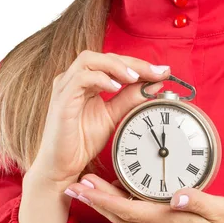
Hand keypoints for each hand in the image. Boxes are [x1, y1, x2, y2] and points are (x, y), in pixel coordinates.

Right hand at [28, 50, 170, 187]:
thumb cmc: (82, 140)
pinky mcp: (61, 100)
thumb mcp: (114, 116)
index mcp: (86, 80)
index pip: (114, 61)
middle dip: (133, 63)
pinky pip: (80, 79)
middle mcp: (73, 79)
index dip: (139, 64)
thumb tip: (154, 84)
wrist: (63, 166)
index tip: (162, 71)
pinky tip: (115, 88)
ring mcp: (65, 87)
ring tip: (135, 78)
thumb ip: (131, 98)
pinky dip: (100, 79)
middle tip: (155, 72)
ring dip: (116, 66)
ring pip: (89, 60)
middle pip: (104, 56)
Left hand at [64, 174, 223, 222]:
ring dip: (103, 201)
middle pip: (119, 213)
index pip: (127, 210)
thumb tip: (176, 195)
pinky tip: (119, 191)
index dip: (102, 199)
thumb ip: (199, 201)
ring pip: (125, 214)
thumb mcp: (222, 211)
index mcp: (168, 220)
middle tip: (74, 185)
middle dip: (94, 200)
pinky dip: (121, 202)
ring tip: (87, 187)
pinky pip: (137, 213)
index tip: (83, 188)